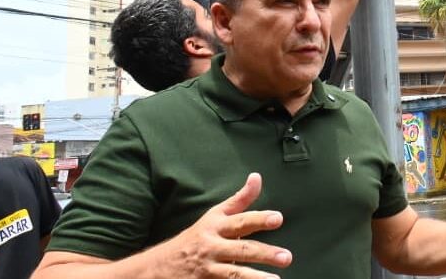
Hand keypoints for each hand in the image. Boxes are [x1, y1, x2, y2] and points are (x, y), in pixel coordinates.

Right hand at [153, 173, 291, 277]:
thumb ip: (240, 200)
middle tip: (286, 257)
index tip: (278, 218)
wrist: (158, 266)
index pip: (241, 221)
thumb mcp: (215, 216)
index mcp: (216, 227)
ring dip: (255, 278)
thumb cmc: (196, 237)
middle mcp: (211, 247)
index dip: (259, 219)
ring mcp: (207, 269)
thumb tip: (257, 176)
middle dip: (264, 253)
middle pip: (241, 250)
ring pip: (233, 274)